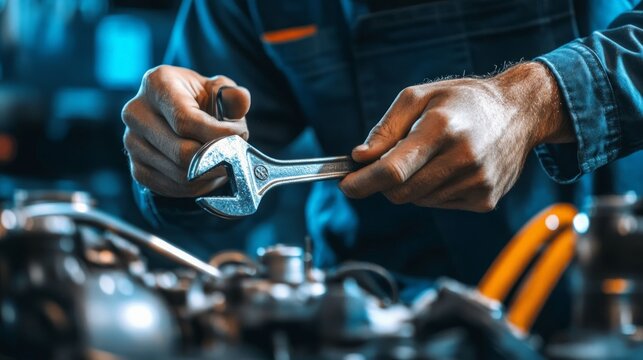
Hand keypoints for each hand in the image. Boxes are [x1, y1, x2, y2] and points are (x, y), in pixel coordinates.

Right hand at [122, 65, 250, 196]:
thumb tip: (241, 101)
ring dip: (210, 173)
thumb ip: (232, 96)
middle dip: (216, 157)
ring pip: (179, 173)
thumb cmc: (201, 101)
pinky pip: (171, 187)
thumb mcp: (219, 90)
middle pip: (182, 151)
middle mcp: (136, 113)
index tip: (239, 137)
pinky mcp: (137, 168)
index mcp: (157, 84)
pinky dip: (196, 185)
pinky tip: (207, 172)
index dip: (217, 134)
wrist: (177, 116)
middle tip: (235, 154)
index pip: (184, 120)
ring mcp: (132, 142)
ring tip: (223, 161)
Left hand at [339, 62, 573, 211]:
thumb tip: (359, 158)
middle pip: (401, 192)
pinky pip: (439, 204)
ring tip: (431, 156)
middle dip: (385, 182)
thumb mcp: (418, 96)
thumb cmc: (460, 101)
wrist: (519, 113)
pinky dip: (432, 191)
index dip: (363, 182)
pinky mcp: (485, 200)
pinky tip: (449, 167)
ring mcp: (477, 182)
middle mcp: (462, 158)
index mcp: (441, 128)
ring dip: (411, 184)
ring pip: (418, 200)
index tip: (346, 185)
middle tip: (389, 162)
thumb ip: (386, 128)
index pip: (393, 170)